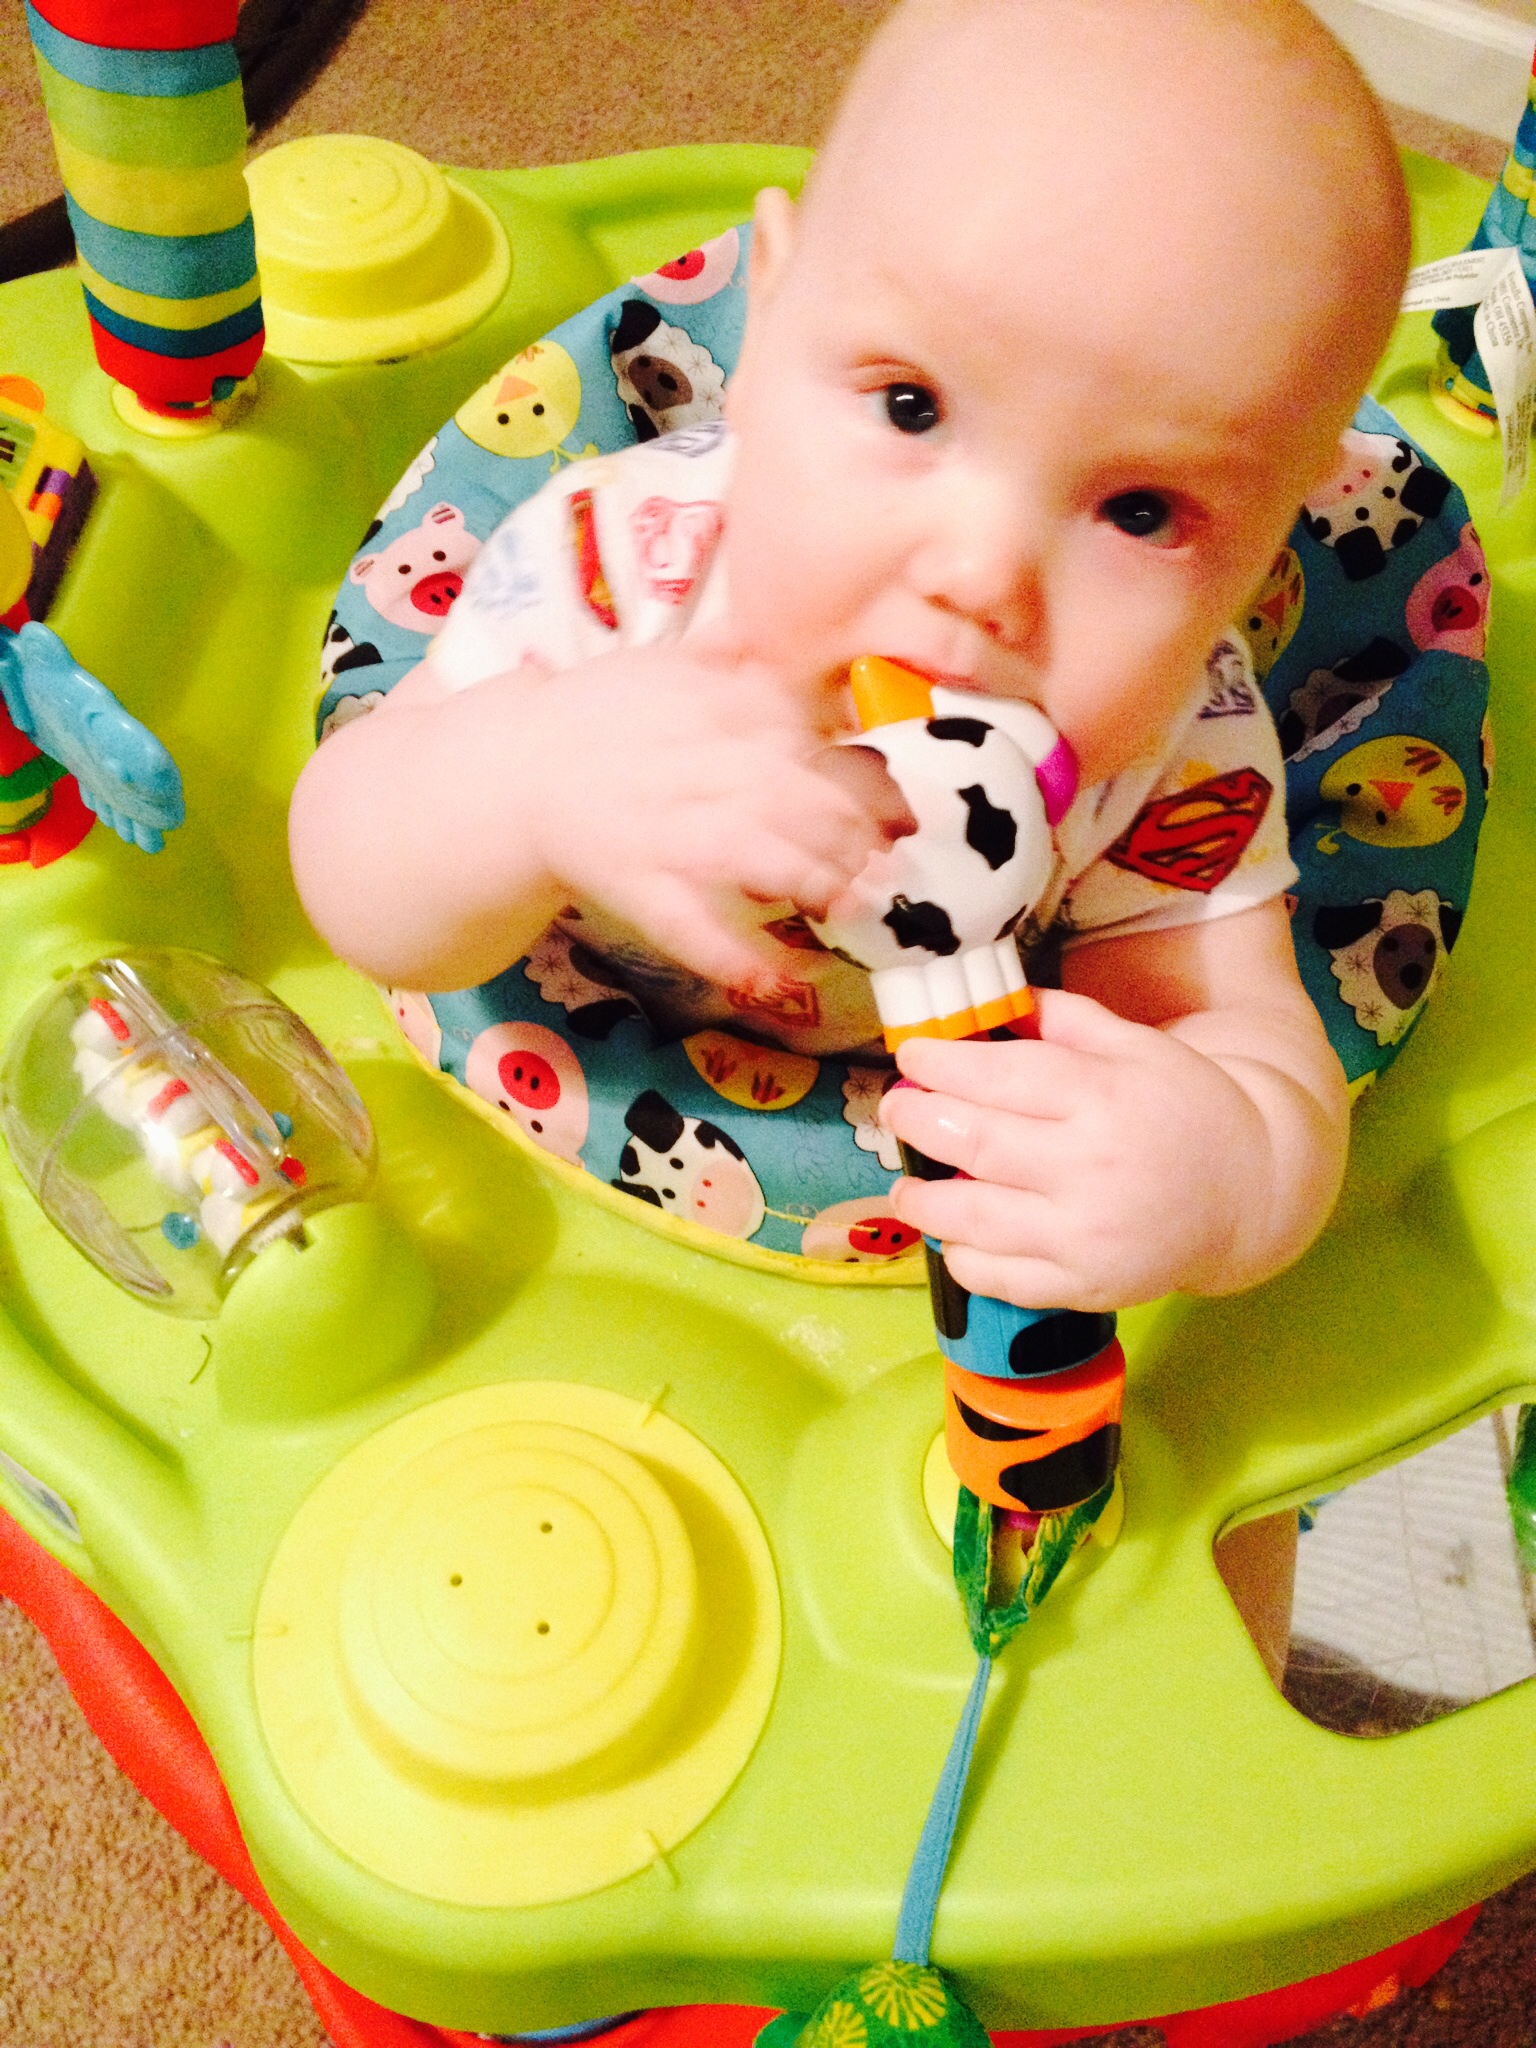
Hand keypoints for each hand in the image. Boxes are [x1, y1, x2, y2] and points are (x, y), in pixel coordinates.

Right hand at [518, 636, 908, 993]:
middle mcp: (688, 766)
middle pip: (786, 790)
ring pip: (748, 852)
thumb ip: (733, 655)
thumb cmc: (600, 723)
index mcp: (704, 707)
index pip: (796, 728)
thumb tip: (797, 643)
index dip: (855, 769)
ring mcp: (662, 831)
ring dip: (809, 877)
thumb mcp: (664, 667)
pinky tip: (778, 983)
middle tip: (888, 855)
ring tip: (851, 901)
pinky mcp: (637, 887)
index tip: (894, 803)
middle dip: (849, 825)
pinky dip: (734, 957)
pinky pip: (688, 926)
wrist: (515, 775)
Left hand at [878, 987, 1275, 1310]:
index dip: (942, 1064)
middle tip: (894, 1109)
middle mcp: (1091, 1168)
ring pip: (976, 1219)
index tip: (911, 1056)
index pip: (1002, 1077)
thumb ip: (1065, 1020)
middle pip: (978, 1143)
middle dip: (920, 1121)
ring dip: (924, 1201)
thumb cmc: (1187, 1108)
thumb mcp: (1138, 1047)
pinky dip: (964, 1259)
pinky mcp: (1084, 1286)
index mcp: (1105, 1097)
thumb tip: (991, 1000)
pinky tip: (953, 1237)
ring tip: (905, 1186)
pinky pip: (1002, 1278)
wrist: (1251, 1192)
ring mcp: (1085, 1235)